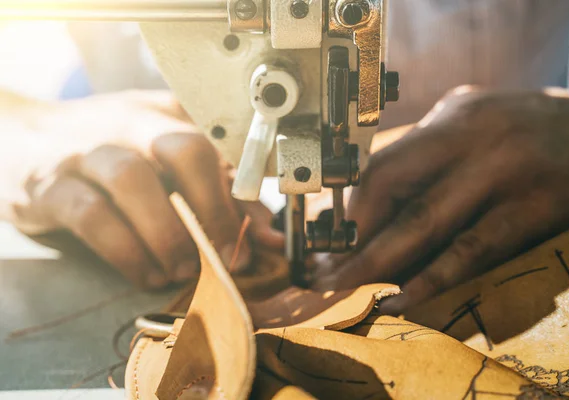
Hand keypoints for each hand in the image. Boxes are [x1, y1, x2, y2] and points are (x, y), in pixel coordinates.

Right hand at [10, 91, 282, 288]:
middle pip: (185, 149)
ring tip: (183, 270)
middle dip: (214, 209)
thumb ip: (219, 194)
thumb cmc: (109, 152)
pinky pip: (92, 216)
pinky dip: (127, 252)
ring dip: (168, 234)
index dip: (248, 192)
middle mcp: (132, 123)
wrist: (19, 136)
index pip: (222, 143)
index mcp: (169, 114)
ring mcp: (88, 149)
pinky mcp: (51, 183)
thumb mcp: (166, 162)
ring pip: (135, 180)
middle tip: (226, 255)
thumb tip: (265, 236)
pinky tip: (145, 273)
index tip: (257, 238)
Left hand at [311, 87, 568, 312]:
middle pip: (393, 190)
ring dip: (377, 263)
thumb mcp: (471, 122)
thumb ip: (426, 154)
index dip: (346, 207)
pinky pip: (472, 251)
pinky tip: (402, 298)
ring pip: (426, 225)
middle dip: (350, 238)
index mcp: (451, 118)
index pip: (382, 164)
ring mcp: (504, 174)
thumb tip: (369, 203)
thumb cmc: (523, 131)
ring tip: (344, 289)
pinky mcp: (534, 210)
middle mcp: (473, 140)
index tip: (322, 241)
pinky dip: (432, 278)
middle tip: (321, 272)